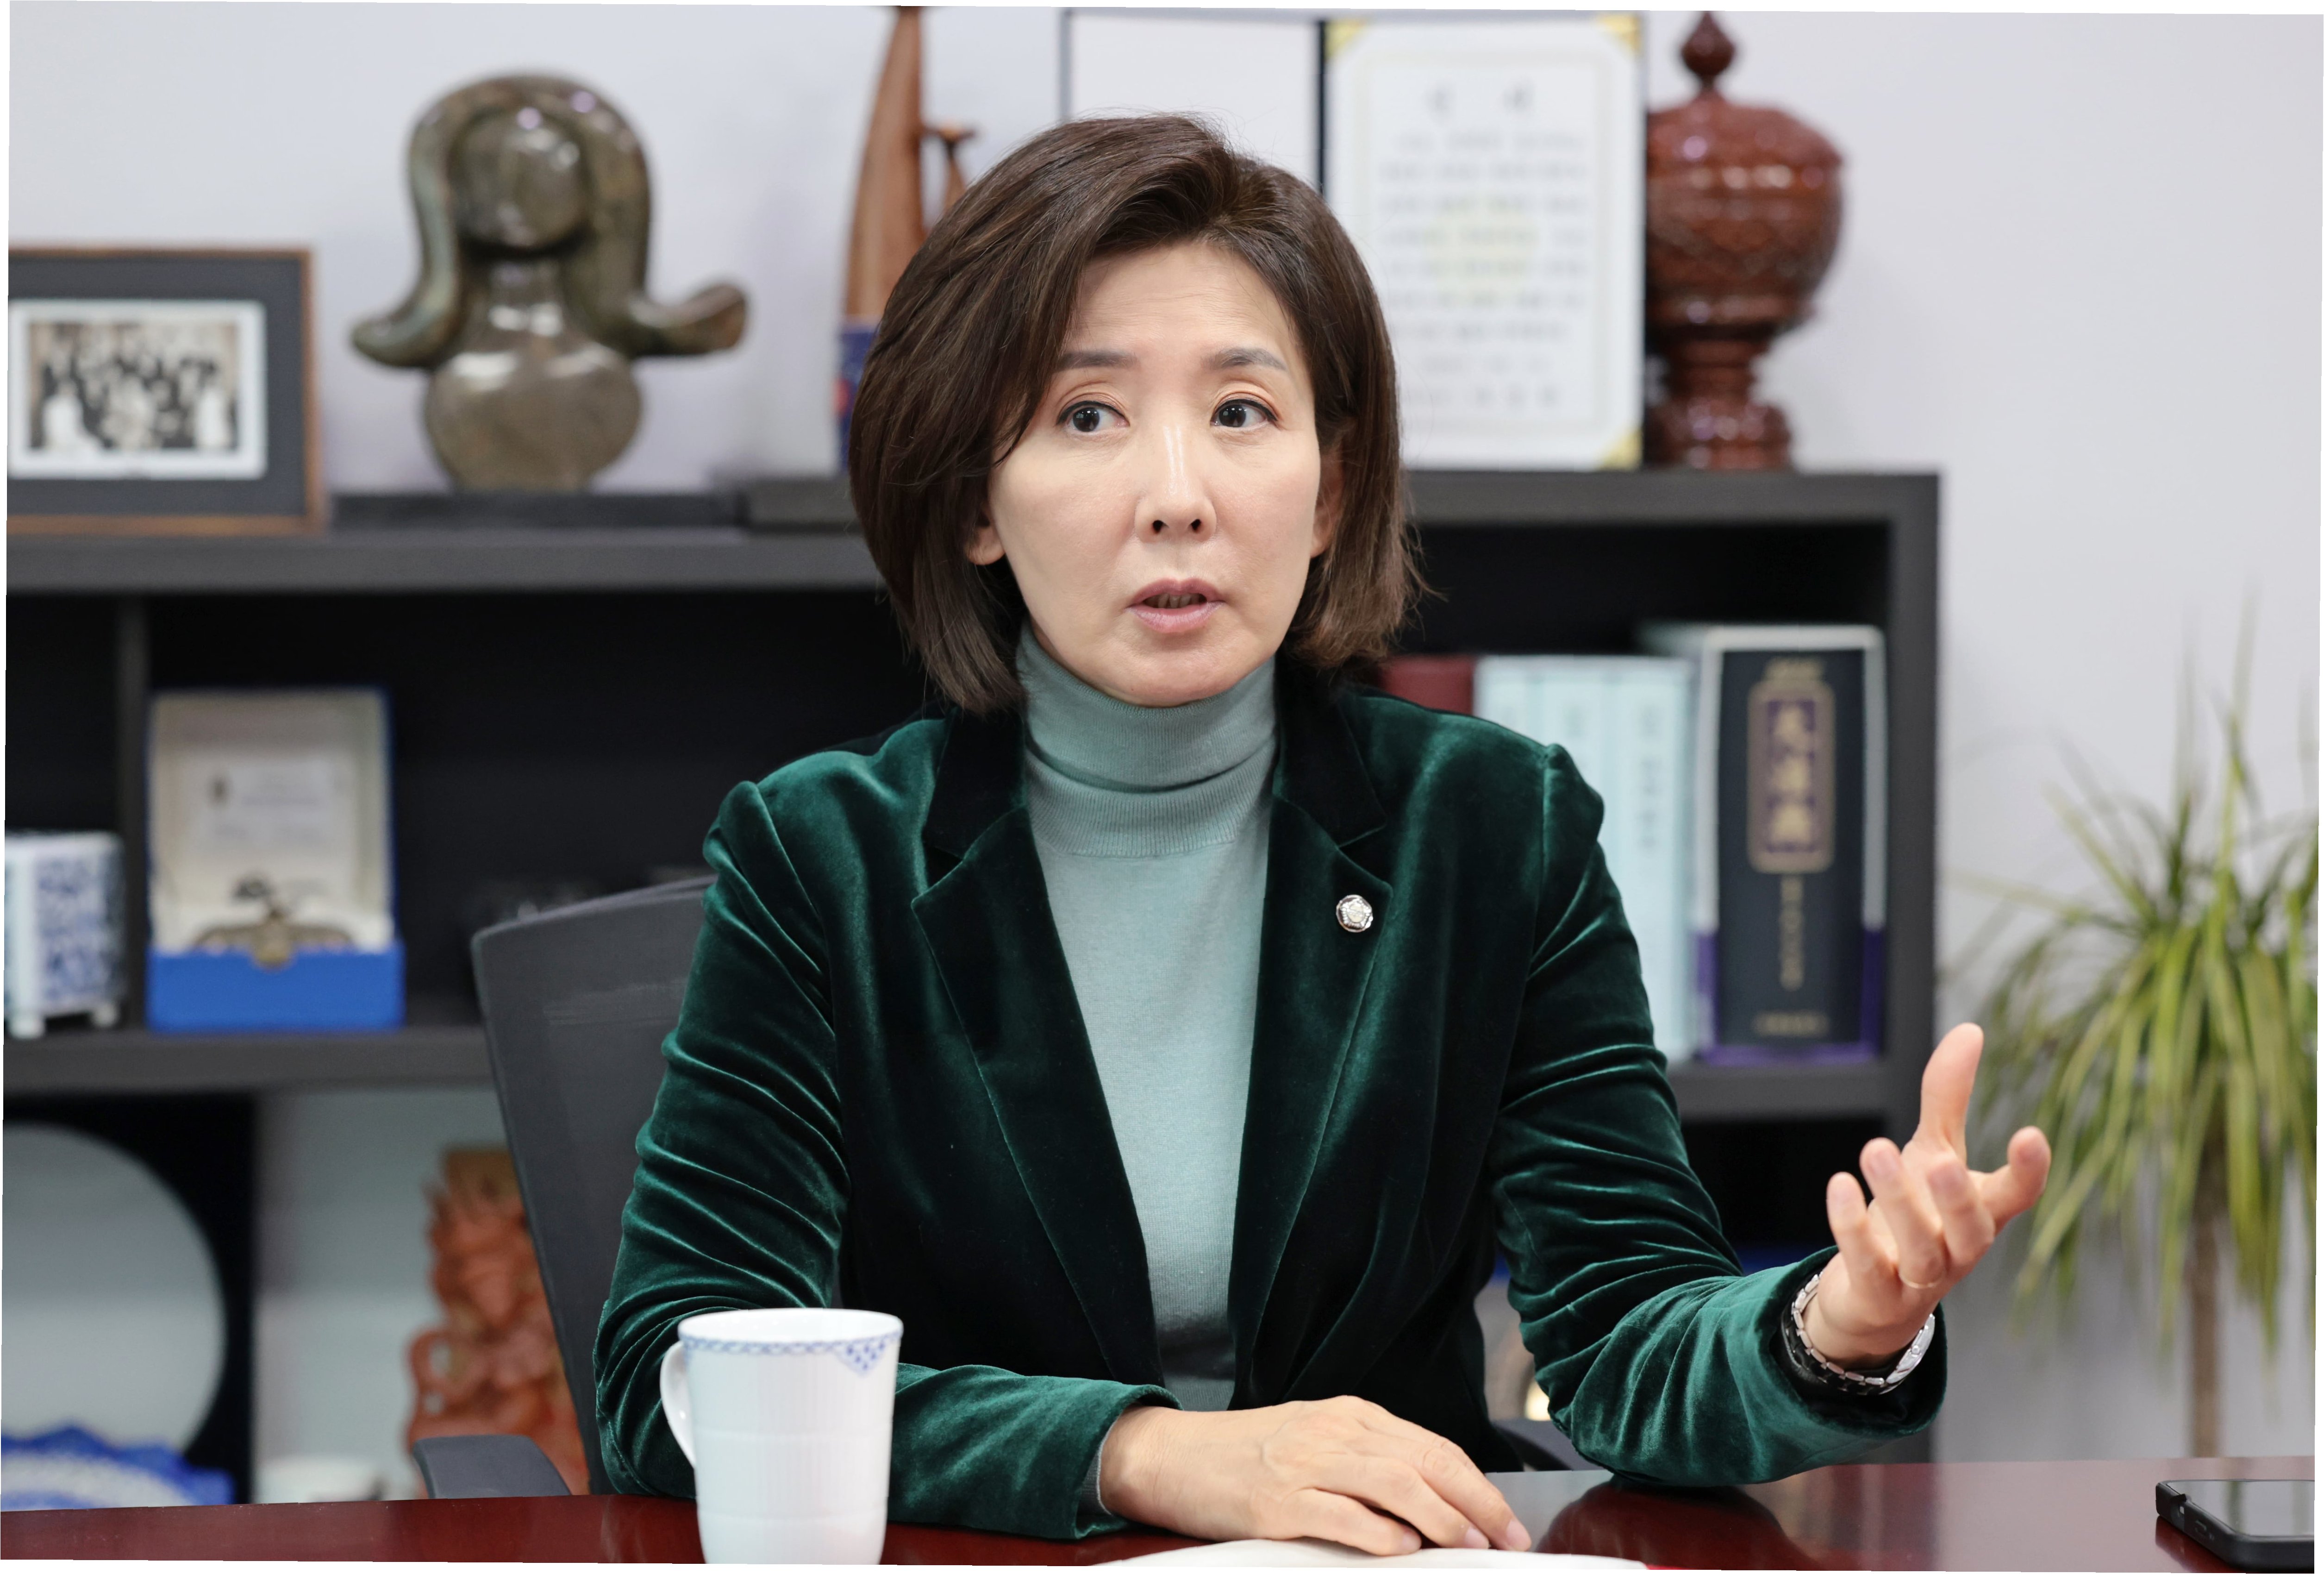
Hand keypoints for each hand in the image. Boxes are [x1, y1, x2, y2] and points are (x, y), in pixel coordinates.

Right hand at [1098, 1397, 1532, 1554]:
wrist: (1171, 1456)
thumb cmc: (1246, 1457)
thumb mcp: (1316, 1441)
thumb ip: (1370, 1460)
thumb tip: (1436, 1502)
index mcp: (1349, 1416)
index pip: (1432, 1447)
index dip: (1478, 1485)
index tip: (1507, 1522)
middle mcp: (1332, 1432)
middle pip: (1423, 1461)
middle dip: (1475, 1502)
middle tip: (1507, 1539)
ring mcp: (1303, 1464)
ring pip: (1391, 1482)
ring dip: (1440, 1516)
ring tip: (1470, 1546)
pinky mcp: (1274, 1501)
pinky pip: (1338, 1513)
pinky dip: (1378, 1531)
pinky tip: (1405, 1548)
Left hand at [1805, 1023, 2052, 1367]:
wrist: (1876, 1295)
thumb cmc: (1917, 1213)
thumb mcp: (1932, 1149)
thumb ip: (1949, 1096)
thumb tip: (1971, 1029)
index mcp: (1982, 1213)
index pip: (2018, 1196)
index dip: (2029, 1170)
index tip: (2031, 1134)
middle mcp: (1959, 1248)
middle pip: (1971, 1229)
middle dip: (1956, 1196)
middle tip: (1938, 1159)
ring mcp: (1922, 1277)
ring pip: (1920, 1248)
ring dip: (1898, 1202)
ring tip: (1874, 1150)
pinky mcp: (1879, 1294)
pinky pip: (1869, 1263)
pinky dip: (1853, 1228)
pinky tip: (1840, 1184)